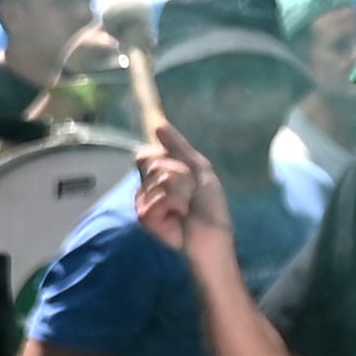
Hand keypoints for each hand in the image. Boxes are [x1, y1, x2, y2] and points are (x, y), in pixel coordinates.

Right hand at [133, 123, 233, 262]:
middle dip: (179, 175)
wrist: (210, 231)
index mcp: (159, 174)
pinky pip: (157, 196)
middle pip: (153, 162)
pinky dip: (173, 203)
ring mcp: (144, 201)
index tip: (183, 169)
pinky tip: (177, 216)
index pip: (147, 153)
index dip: (164, 157)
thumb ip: (178, 146)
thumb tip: (158, 124)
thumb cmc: (209, 204)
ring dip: (180, 191)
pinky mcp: (144, 216)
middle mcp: (148, 186)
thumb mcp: (198, 168)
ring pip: (158, 178)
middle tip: (189, 193)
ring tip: (186, 207)